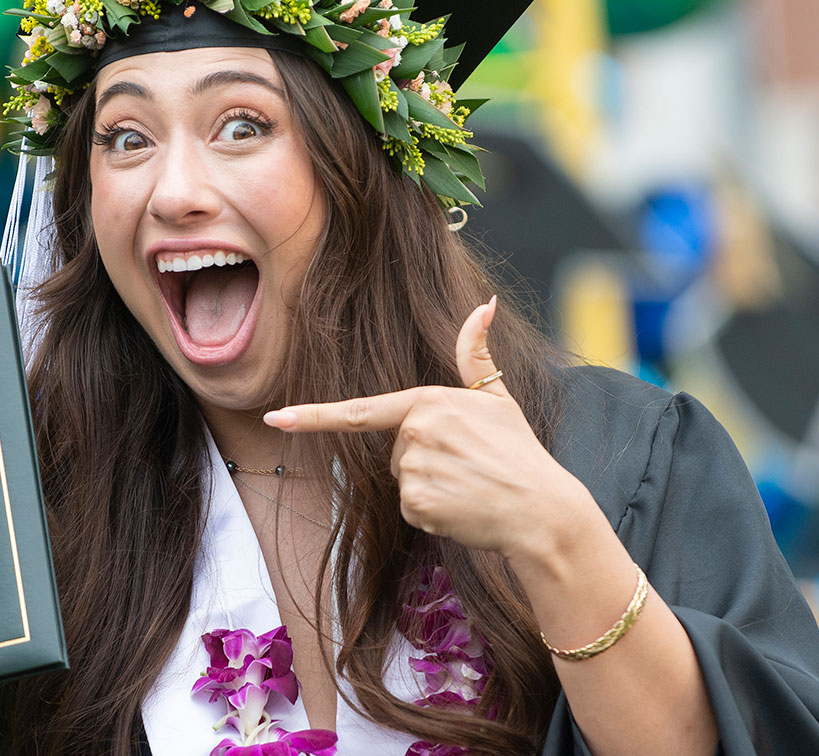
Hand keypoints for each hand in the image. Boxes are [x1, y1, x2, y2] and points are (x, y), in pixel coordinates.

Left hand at [263, 297, 594, 556]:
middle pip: (395, 451)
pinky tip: (463, 508)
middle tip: (467, 467)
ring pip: (403, 481)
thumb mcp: (498, 399)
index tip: (276, 418)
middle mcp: (415, 432)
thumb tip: (486, 303)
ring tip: (469, 487)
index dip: (314, 415)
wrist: (542, 509)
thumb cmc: (520, 453)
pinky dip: (433, 514)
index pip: (360, 410)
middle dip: (424, 461)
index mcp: (428, 402)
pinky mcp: (417, 504)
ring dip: (430, 488)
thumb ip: (476, 354)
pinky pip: (411, 510)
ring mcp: (414, 469)